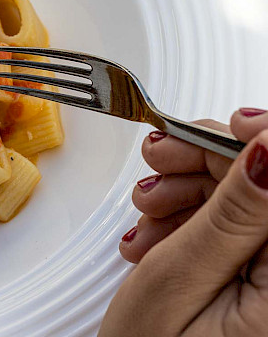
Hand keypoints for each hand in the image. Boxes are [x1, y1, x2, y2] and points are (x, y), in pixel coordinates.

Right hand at [100, 109, 267, 336]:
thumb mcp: (180, 280)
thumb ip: (233, 213)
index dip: (258, 140)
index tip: (220, 124)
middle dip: (210, 161)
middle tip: (157, 160)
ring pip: (249, 197)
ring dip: (193, 188)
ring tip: (148, 211)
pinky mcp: (260, 278)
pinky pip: (237, 223)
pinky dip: (194, 214)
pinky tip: (160, 231)